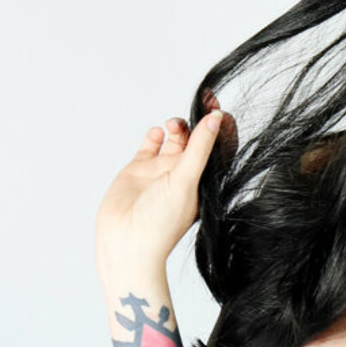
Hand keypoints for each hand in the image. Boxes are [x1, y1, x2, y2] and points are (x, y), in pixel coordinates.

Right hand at [95, 93, 235, 276]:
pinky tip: (157, 132)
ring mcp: (161, 172)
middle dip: (198, 121)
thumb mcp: (185, 182)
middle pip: (197, 140)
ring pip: (174, 140)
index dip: (219, 128)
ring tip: (174, 125)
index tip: (218, 107)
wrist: (125, 242)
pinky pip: (149, 147)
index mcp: (204, 183)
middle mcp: (185, 177)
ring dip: (178, 127)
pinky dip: (154, 136)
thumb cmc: (161, 223)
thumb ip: (199, 150)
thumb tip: (216, 120)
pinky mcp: (138, 170)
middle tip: (200, 104)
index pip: (217, 150)